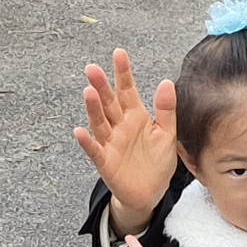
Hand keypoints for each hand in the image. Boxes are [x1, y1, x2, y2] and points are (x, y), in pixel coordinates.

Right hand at [74, 50, 180, 238]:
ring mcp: (111, 143)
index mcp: (135, 116)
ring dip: (93, 108)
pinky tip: (79, 131)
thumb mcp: (167, 133)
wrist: (151, 193)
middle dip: (101, 86)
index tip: (119, 54)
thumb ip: (166, 109)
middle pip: (109, 103)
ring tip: (89, 92)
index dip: (123, 73)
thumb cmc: (157, 162)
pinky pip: (95, 150)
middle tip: (92, 69)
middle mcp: (119, 126)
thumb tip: (166, 82)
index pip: (127, 90)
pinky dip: (87, 142)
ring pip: (100, 122)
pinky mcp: (106, 162)